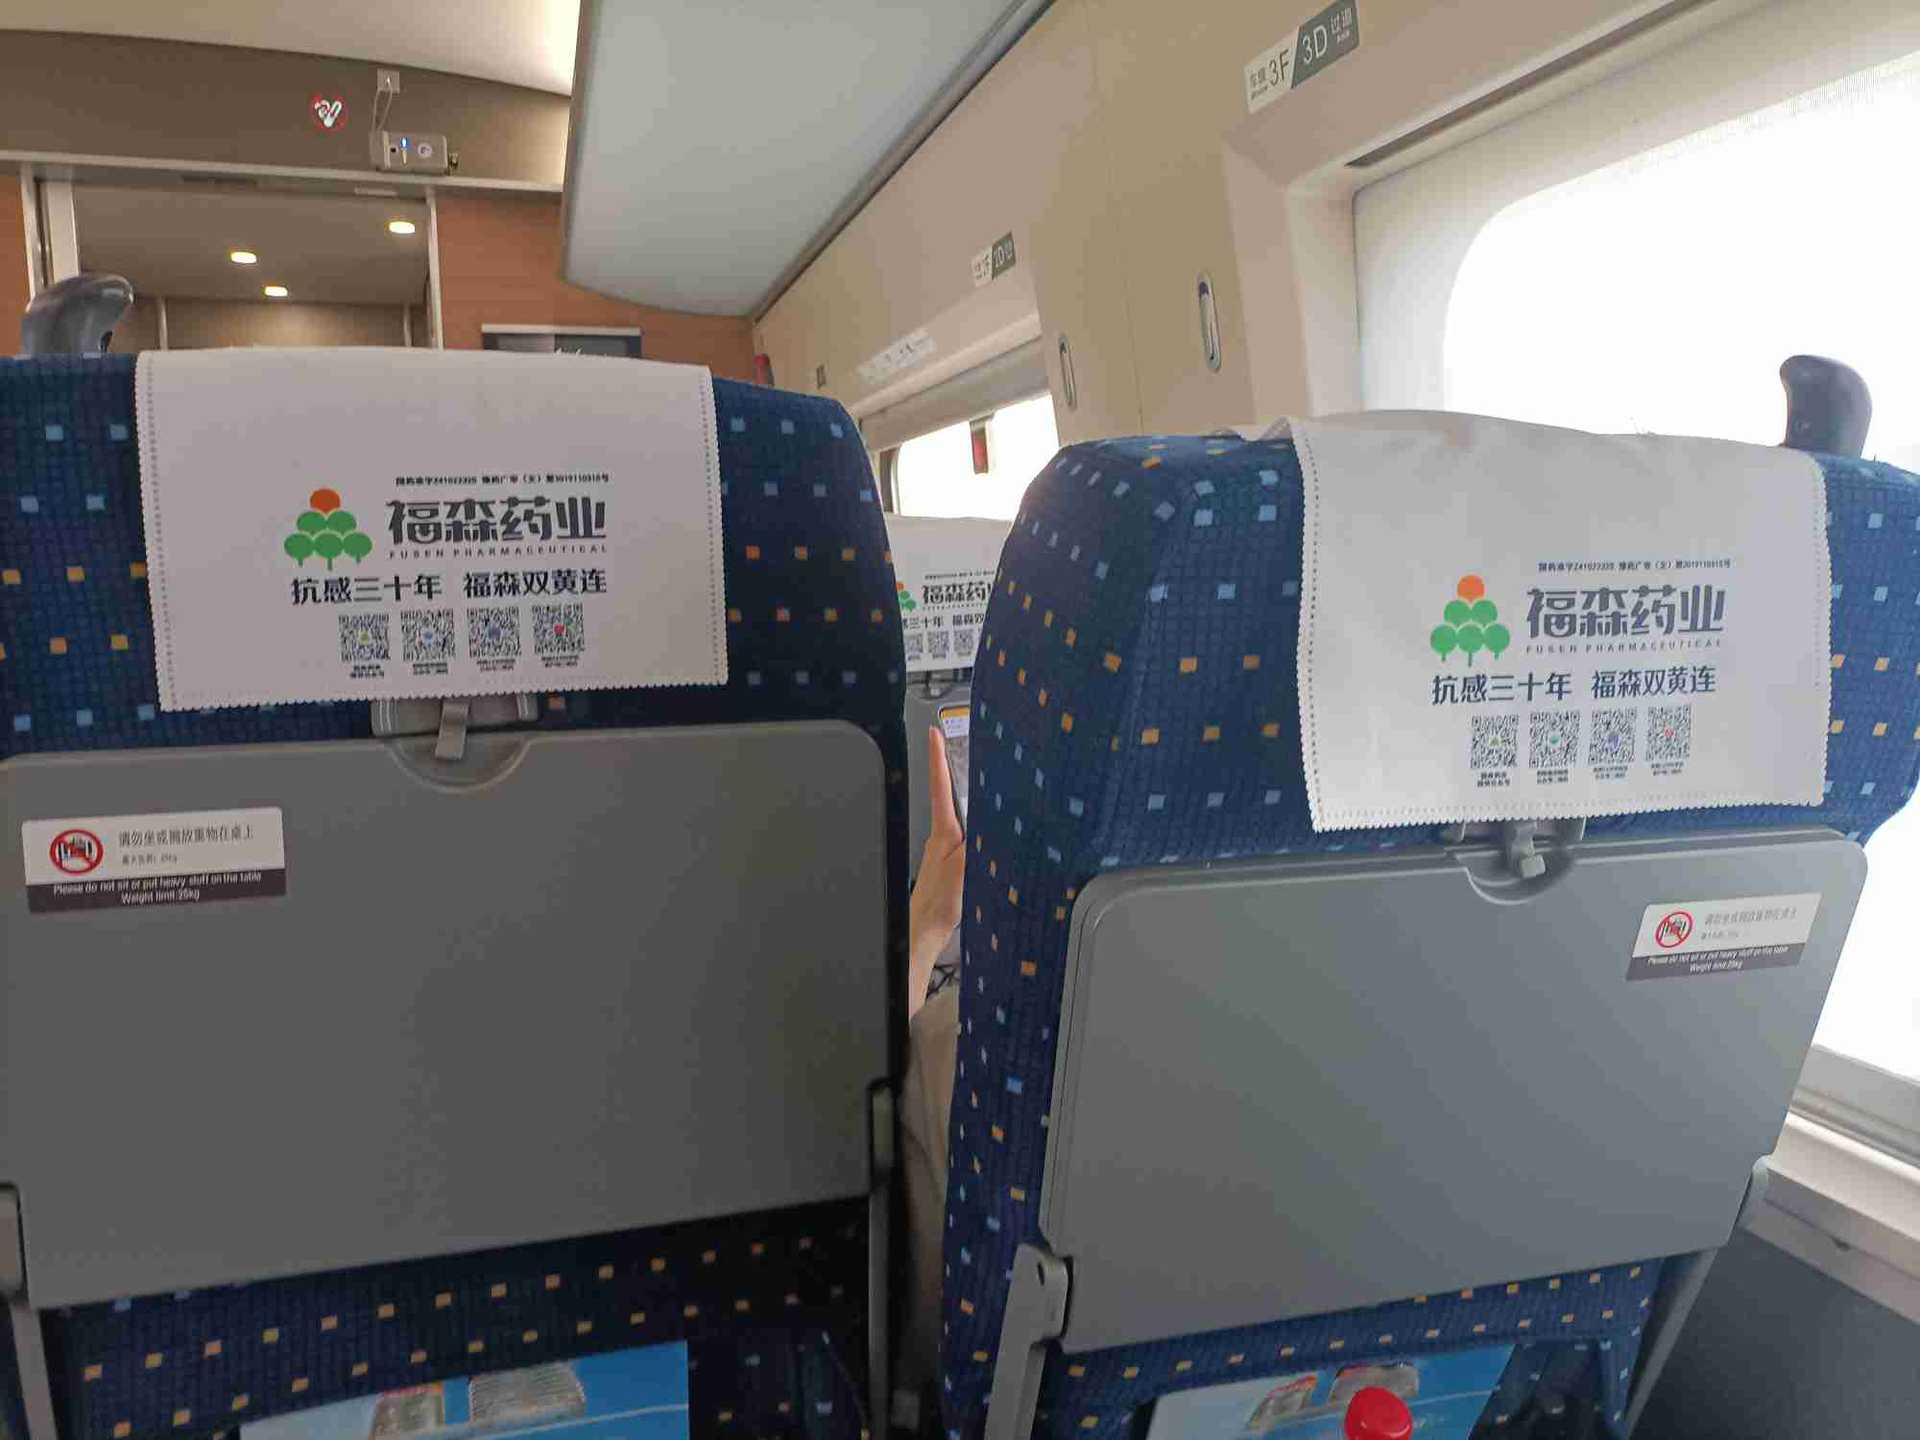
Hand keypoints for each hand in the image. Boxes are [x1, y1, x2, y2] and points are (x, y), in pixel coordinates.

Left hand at [908, 724, 965, 1017]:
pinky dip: (975, 828)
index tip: (934, 734)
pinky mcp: (953, 865)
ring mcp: (947, 852)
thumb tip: (986, 825)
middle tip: (950, 744)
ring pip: (959, 818)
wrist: (925, 932)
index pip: (941, 789)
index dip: (937, 760)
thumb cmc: (937, 906)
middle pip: (949, 798)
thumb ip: (975, 847)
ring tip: (973, 778)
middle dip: (951, 770)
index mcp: (944, 834)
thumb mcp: (962, 873)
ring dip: (965, 799)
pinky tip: (985, 831)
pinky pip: (966, 838)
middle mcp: (943, 839)